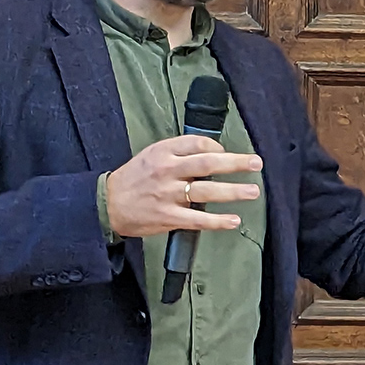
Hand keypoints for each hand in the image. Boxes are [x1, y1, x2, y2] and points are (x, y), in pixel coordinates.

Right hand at [105, 135, 262, 238]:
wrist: (108, 204)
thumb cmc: (135, 178)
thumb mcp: (152, 154)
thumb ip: (180, 152)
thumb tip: (214, 153)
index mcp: (163, 152)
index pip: (197, 143)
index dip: (218, 147)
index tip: (228, 154)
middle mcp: (167, 171)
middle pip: (207, 164)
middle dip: (236, 163)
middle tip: (256, 164)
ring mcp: (168, 195)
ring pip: (206, 191)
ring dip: (233, 191)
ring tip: (252, 191)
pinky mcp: (168, 216)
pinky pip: (198, 219)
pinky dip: (217, 221)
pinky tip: (233, 221)